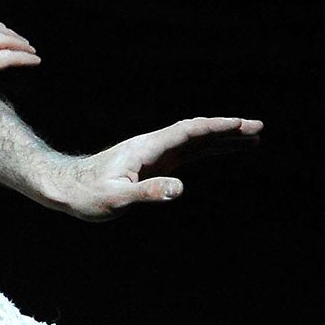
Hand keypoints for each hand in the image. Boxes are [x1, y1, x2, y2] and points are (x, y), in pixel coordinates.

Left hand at [48, 116, 262, 220]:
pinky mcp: (153, 164)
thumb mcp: (116, 199)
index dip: (216, 128)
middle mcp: (153, 146)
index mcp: (148, 148)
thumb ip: (147, 193)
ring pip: (195, 141)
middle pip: (197, 132)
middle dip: (227, 129)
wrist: (66, 188)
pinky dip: (208, 149)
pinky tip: (222, 150)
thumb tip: (179, 189)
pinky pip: (187, 153)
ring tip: (252, 138)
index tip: (242, 125)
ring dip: (222, 139)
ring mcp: (155, 154)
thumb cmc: (87, 195)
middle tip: (259, 128)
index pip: (189, 132)